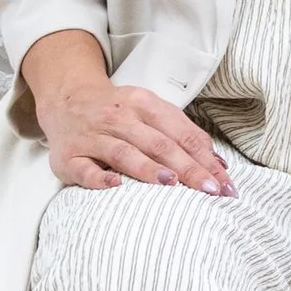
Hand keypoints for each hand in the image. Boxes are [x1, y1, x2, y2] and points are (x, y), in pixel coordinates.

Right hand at [20, 37, 233, 196]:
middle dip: (188, 168)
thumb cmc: (117, 112)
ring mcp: (93, 136)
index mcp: (143, 104)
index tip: (225, 181)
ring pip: (124, 153)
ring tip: (171, 184)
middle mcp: (119, 118)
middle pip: (159, 144)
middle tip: (211, 191)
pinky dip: (99, 178)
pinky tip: (115, 187)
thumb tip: (218, 165)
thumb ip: (182, 133)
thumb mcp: (150, 110)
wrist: (65, 99)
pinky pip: (85, 169)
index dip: (205, 158)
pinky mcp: (69, 156)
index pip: (180, 133)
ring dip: (148, 169)